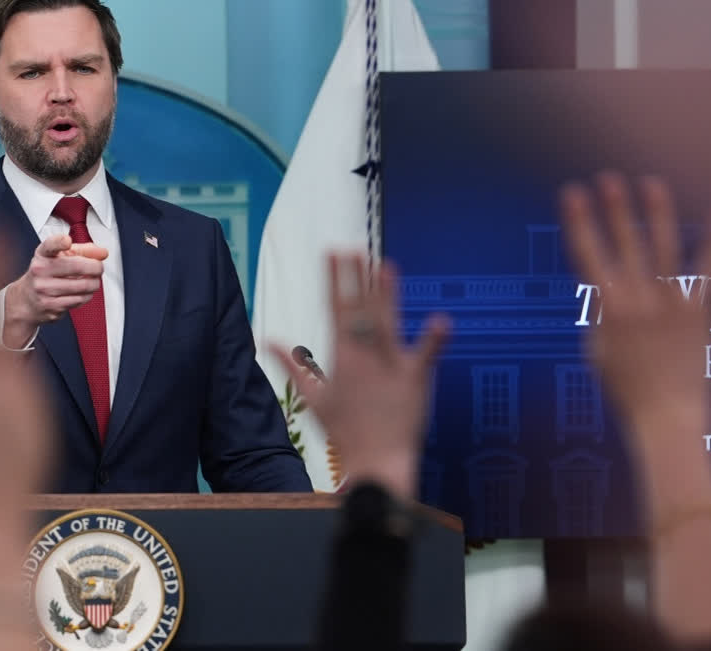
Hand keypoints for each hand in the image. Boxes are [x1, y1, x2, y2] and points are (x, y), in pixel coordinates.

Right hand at [3, 234, 107, 347]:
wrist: (25, 300)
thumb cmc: (46, 274)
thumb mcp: (59, 256)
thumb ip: (82, 250)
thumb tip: (102, 253)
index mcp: (42, 254)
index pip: (49, 245)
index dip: (59, 242)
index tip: (67, 241)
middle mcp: (40, 271)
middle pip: (76, 266)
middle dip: (95, 267)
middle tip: (99, 268)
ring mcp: (44, 290)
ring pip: (82, 286)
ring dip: (94, 284)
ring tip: (93, 281)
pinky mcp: (51, 306)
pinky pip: (79, 300)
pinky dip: (86, 296)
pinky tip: (82, 293)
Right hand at [271, 254, 449, 498]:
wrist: (375, 463)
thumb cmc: (345, 433)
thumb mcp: (312, 398)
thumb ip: (292, 365)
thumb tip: (268, 342)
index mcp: (342, 358)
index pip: (336, 308)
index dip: (335, 278)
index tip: (332, 254)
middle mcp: (365, 356)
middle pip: (360, 308)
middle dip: (356, 276)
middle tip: (354, 248)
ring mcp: (391, 366)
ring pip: (388, 321)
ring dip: (387, 293)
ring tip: (385, 265)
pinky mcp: (416, 380)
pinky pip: (426, 355)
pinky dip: (434, 338)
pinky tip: (441, 318)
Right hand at [559, 173, 710, 442]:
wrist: (668, 415)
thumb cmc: (627, 389)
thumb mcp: (598, 349)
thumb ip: (602, 314)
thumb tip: (606, 290)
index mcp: (606, 308)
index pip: (587, 254)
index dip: (579, 221)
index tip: (573, 194)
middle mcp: (637, 299)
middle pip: (623, 243)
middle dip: (614, 208)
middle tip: (608, 179)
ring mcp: (670, 302)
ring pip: (662, 247)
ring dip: (656, 212)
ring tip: (651, 184)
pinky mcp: (699, 310)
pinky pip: (708, 270)